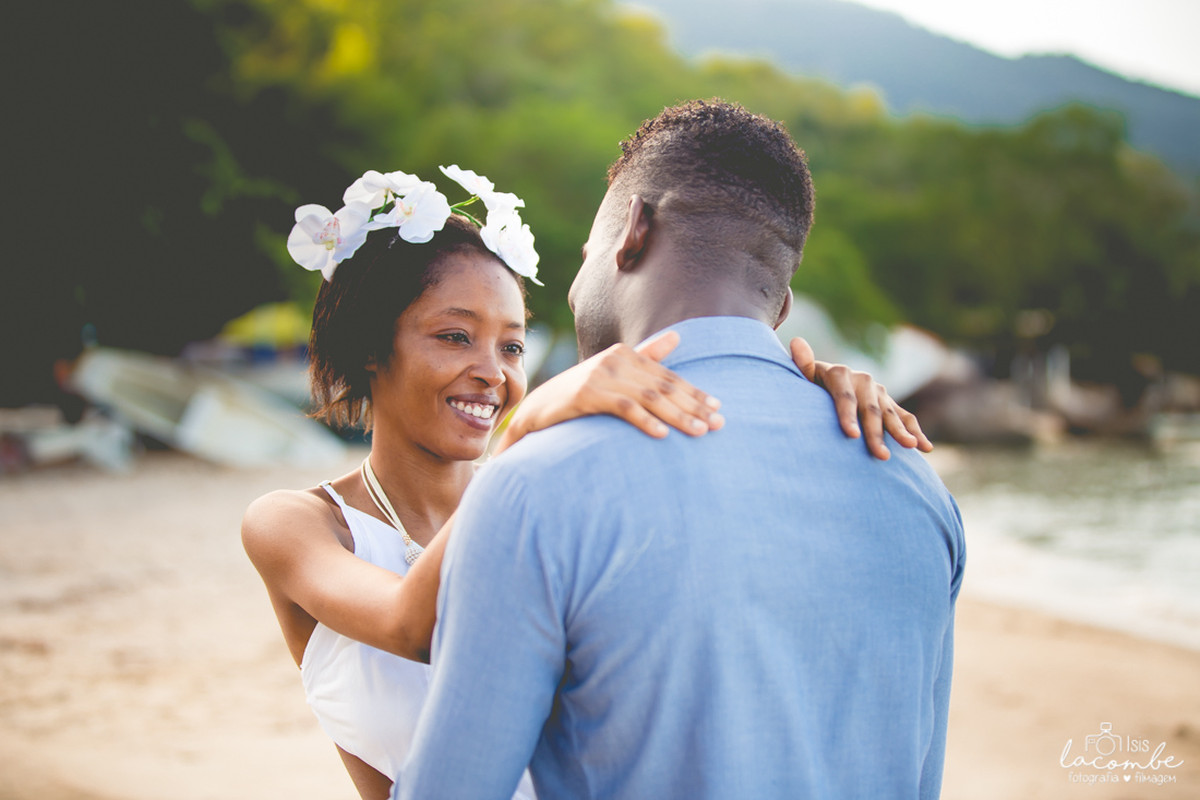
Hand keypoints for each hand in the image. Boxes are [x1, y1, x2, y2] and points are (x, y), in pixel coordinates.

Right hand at [492, 331, 722, 454]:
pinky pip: (623, 408)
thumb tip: (677, 337)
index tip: (718, 408)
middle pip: (663, 386)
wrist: (538, 412)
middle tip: (718, 424)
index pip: (667, 376)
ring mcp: (600, 376)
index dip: (694, 392)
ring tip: (700, 431)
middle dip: (694, 406)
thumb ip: (646, 356)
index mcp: (625, 354)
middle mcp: (615, 360)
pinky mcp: (587, 394)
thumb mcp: (614, 373)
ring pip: (649, 398)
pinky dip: (645, 421)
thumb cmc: (580, 395)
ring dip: (677, 416)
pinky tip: (662, 435)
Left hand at [788, 337, 931, 460]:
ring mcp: (878, 392)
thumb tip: (797, 342)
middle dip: (875, 433)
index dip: (848, 416)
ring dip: (901, 431)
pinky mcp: (889, 404)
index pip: (844, 397)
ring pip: (890, 414)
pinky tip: (925, 448)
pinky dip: (916, 431)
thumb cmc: (809, 387)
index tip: (851, 436)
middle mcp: (862, 381)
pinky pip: (905, 417)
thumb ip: (802, 365)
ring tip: (910, 446)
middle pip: (870, 410)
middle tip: (880, 455)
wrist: (826, 383)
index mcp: (840, 374)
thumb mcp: (803, 377)